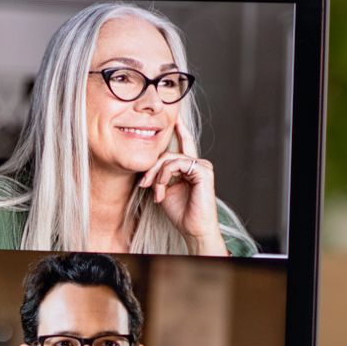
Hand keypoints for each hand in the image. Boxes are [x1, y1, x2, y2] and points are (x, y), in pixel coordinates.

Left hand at [137, 120, 225, 254]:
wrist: (192, 228)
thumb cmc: (180, 212)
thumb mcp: (163, 189)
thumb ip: (159, 174)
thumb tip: (148, 166)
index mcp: (189, 166)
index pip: (183, 143)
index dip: (179, 129)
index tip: (173, 117)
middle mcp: (197, 163)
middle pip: (168, 154)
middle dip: (151, 168)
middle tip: (143, 184)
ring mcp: (202, 166)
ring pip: (170, 158)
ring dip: (157, 175)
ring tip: (155, 192)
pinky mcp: (203, 171)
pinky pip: (176, 164)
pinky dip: (165, 176)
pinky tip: (162, 189)